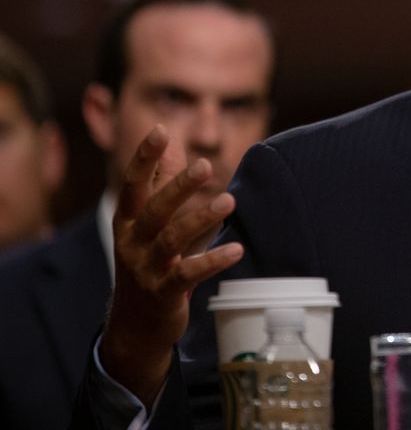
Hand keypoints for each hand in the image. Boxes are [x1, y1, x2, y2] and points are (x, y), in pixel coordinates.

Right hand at [99, 124, 244, 406]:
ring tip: (229, 201)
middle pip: (153, 209)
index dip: (145, 158)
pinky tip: (237, 249)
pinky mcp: (164, 294)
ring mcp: (146, 270)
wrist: (134, 326)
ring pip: (171, 240)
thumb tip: (174, 145)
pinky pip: (189, 275)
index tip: (160, 130)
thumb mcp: (145, 225)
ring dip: (199, 219)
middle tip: (205, 164)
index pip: (133, 185)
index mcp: (127, 222)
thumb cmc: (145, 263)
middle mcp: (132, 243)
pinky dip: (213, 261)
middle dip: (177, 186)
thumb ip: (159, 185)